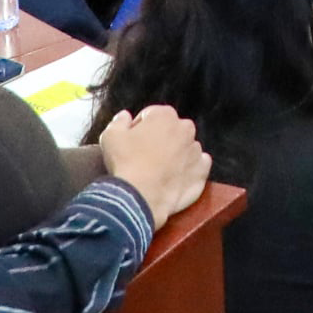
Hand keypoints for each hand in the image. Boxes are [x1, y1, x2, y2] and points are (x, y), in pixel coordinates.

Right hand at [95, 104, 213, 223]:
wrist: (139, 198)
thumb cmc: (124, 163)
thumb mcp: (110, 136)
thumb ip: (119, 121)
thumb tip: (124, 117)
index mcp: (165, 115)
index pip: (151, 116)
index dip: (139, 129)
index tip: (131, 143)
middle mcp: (185, 129)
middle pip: (171, 130)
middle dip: (160, 140)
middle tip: (144, 157)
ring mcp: (196, 151)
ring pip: (185, 148)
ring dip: (175, 155)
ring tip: (158, 172)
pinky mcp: (201, 172)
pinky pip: (198, 166)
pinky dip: (189, 170)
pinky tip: (175, 179)